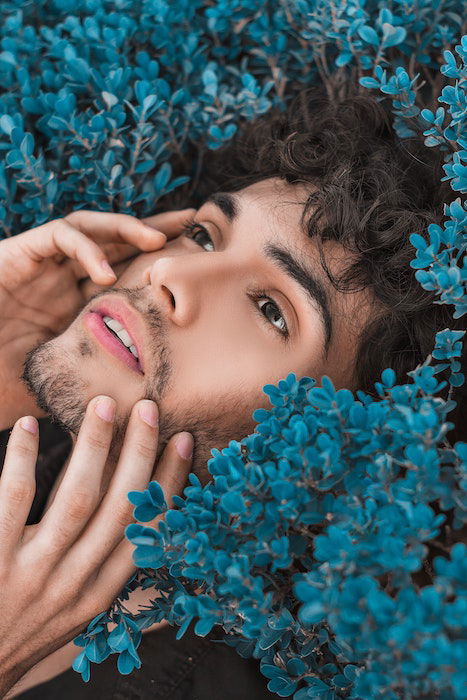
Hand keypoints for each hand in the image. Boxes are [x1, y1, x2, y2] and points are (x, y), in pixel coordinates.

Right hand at [0, 208, 194, 429]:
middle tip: (191, 222)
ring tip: (157, 239)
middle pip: (115, 241)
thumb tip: (146, 412)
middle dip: (153, 228)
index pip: (126, 274)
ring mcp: (43, 265)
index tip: (196, 265)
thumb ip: (101, 387)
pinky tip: (107, 272)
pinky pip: (59, 236)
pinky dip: (87, 247)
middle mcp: (64, 279)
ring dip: (125, 228)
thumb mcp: (67, 383)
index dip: (158, 265)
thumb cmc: (6, 383)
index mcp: (79, 303)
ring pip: (90, 226)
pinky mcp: (19, 253)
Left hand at [0, 396, 192, 696]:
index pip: (147, 529)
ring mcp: (34, 574)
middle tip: (148, 408)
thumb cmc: (23, 634)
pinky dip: (24, 459)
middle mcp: (74, 584)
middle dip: (139, 453)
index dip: (169, 481)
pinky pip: (13, 500)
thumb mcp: (74, 615)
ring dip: (94, 448)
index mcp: (100, 593)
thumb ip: (102, 574)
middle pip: (120, 508)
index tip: (182, 440)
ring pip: (76, 499)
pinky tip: (31, 428)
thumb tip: (142, 535)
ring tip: (104, 407)